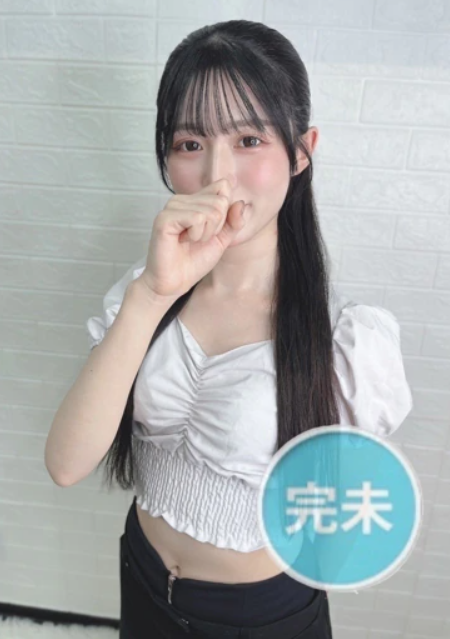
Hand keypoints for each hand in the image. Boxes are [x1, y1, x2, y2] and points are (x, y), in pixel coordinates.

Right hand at [135, 174, 246, 300]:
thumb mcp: (222, 239)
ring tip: (189, 241)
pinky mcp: (165, 217)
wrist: (174, 282)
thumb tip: (241, 202)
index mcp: (195, 200)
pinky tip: (183, 241)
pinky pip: (197, 218)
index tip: (212, 231)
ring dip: (205, 233)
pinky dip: (196, 235)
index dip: (226, 213)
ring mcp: (172, 206)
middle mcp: (182, 199)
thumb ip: (234, 221)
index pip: (223, 186)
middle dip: (216, 227)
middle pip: (220, 201)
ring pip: (211, 210)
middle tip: (198, 239)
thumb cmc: (194, 261)